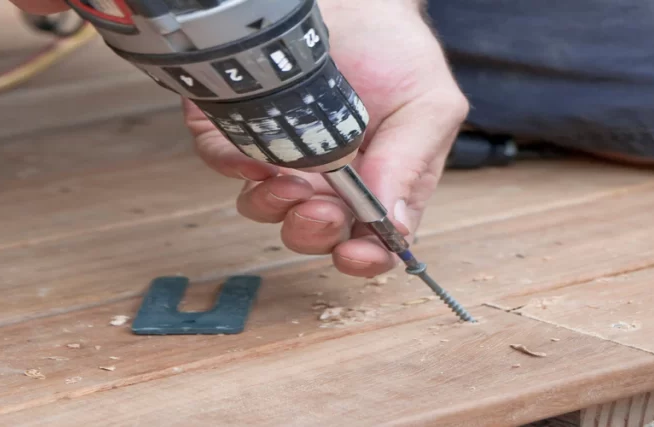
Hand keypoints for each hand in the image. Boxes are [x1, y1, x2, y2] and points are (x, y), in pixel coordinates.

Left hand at [10, 0, 469, 277]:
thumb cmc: (396, 47)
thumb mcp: (428, 105)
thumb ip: (412, 166)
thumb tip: (397, 228)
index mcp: (382, 185)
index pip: (372, 242)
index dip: (363, 258)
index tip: (353, 254)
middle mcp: (330, 182)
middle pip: (313, 234)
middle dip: (312, 229)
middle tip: (317, 206)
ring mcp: (283, 158)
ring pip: (263, 207)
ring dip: (271, 201)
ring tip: (284, 172)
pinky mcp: (242, 130)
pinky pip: (225, 160)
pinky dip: (232, 160)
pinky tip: (248, 149)